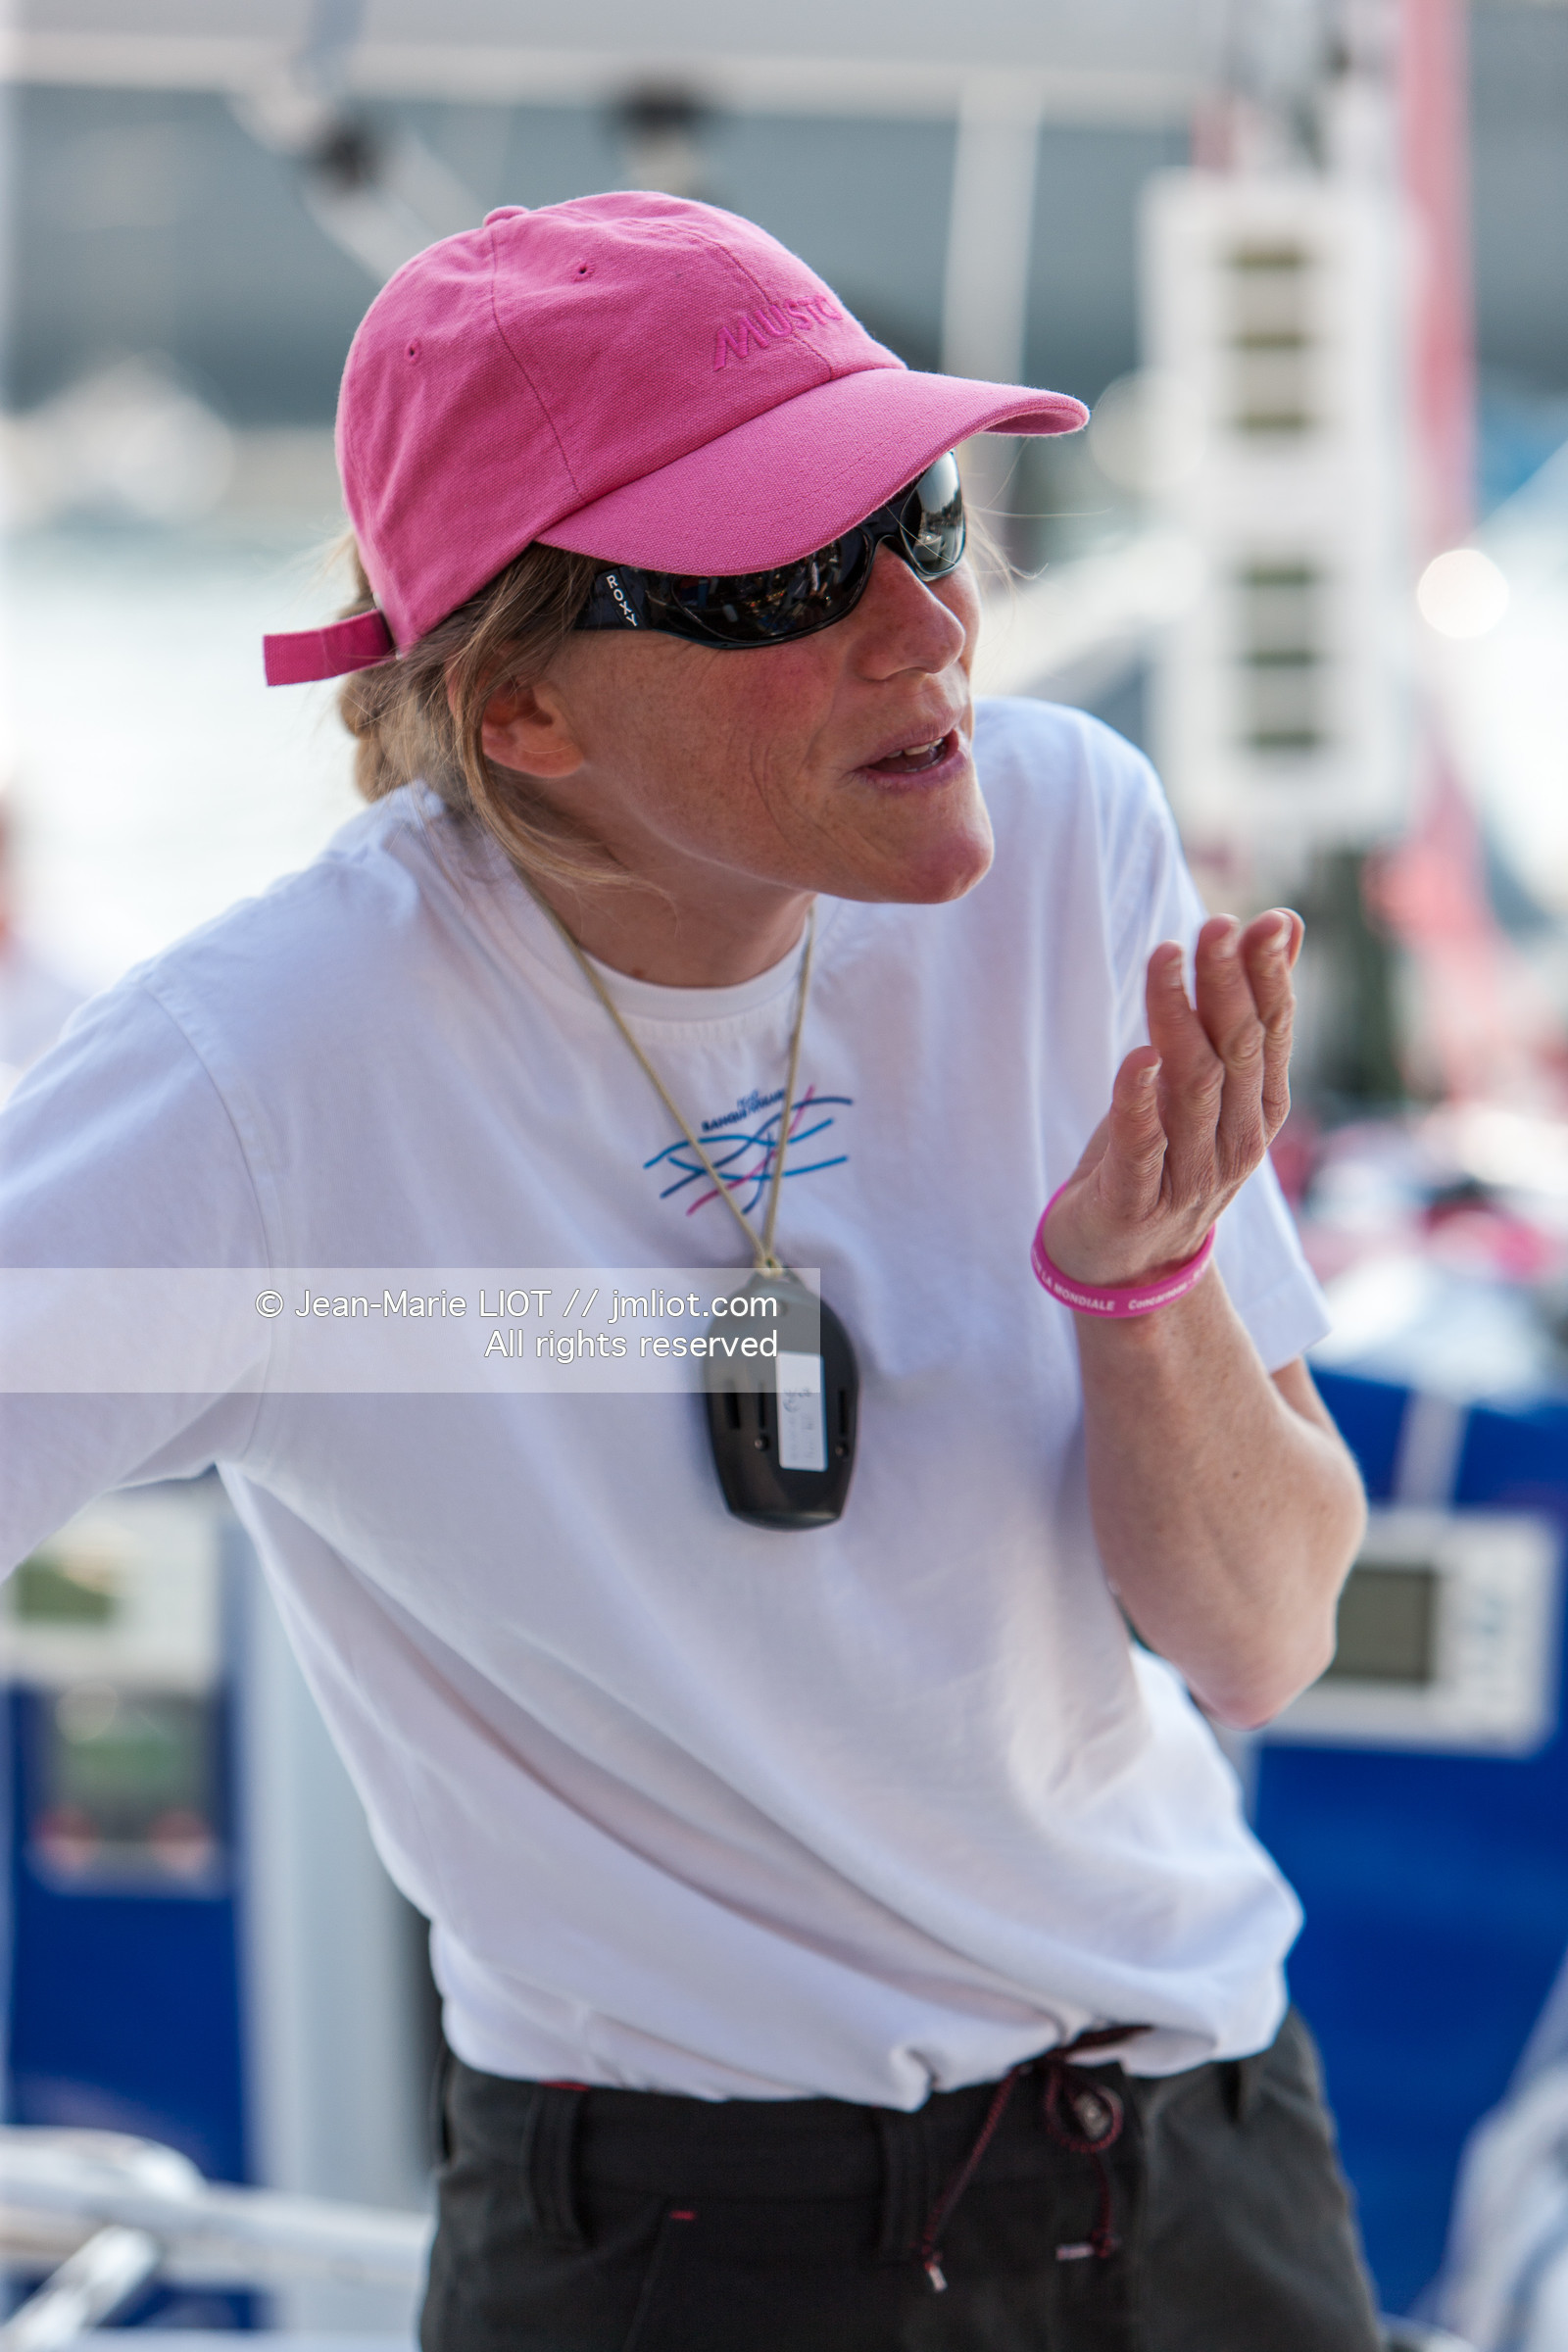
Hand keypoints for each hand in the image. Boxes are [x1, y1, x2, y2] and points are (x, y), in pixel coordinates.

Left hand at [1042, 909, 1302, 1291]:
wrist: (1123, 1264)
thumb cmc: (1164, 1154)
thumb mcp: (1208, 1080)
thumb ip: (1244, 1008)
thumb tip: (1283, 923)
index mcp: (1259, 1109)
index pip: (1273, 1033)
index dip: (1270, 978)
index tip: (1262, 923)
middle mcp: (1235, 1142)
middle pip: (1238, 1052)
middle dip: (1227, 985)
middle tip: (1213, 925)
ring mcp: (1189, 1176)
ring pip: (1192, 1088)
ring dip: (1178, 1018)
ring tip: (1165, 958)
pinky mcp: (1134, 1203)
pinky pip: (1141, 1147)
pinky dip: (1138, 1100)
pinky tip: (1136, 1055)